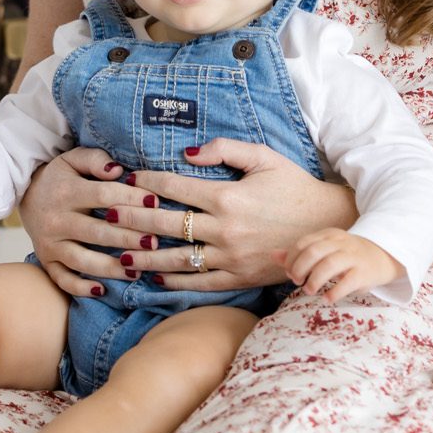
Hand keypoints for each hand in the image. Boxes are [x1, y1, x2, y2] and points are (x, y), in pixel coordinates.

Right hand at [17, 146, 162, 298]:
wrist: (25, 194)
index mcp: (67, 192)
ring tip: (137, 271)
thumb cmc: (60, 177)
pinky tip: (102, 290)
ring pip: (82, 260)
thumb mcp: (74, 159)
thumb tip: (117, 170)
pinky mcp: (46, 260)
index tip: (156, 202)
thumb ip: (95, 160)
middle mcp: (56, 219)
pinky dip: (80, 288)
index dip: (131, 198)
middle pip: (97, 231)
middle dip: (127, 238)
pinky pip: (62, 279)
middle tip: (154, 242)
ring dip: (111, 268)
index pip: (104, 195)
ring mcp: (50, 243)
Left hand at [115, 140, 357, 292]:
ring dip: (144, 257)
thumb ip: (225, 150)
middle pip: (166, 225)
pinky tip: (153, 278)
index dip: (146, 182)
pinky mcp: (239, 277)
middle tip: (104, 215)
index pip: (175, 188)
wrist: (327, 226)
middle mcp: (224, 229)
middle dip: (132, 219)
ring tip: (117, 254)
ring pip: (176, 259)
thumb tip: (188, 151)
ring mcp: (230, 256)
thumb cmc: (294, 187)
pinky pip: (199, 282)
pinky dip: (173, 281)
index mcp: (227, 196)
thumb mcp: (264, 157)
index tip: (125, 179)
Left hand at [283, 229, 399, 302]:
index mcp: (329, 235)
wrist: (383, 256)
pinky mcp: (364, 273)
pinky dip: (334, 292)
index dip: (292, 260)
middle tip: (298, 282)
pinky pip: (347, 282)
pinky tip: (327, 298)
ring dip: (314, 281)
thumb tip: (273, 255)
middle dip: (300, 269)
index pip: (303, 244)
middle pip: (313, 252)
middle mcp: (341, 243)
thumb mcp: (324, 249)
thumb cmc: (347, 255)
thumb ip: (299, 253)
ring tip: (310, 290)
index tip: (291, 273)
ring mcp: (354, 257)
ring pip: (329, 265)